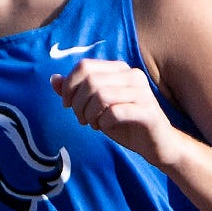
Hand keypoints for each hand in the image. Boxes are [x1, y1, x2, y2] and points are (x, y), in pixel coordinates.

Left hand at [50, 58, 178, 169]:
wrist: (158, 145)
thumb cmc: (126, 124)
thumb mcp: (97, 108)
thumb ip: (76, 93)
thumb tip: (53, 79)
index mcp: (120, 69)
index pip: (85, 66)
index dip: (69, 86)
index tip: (67, 105)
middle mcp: (132, 76)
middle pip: (90, 81)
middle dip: (78, 103)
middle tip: (82, 119)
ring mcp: (142, 92)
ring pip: (101, 95)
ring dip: (90, 114)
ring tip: (93, 124)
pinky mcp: (147, 112)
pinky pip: (114, 112)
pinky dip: (103, 122)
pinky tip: (105, 127)